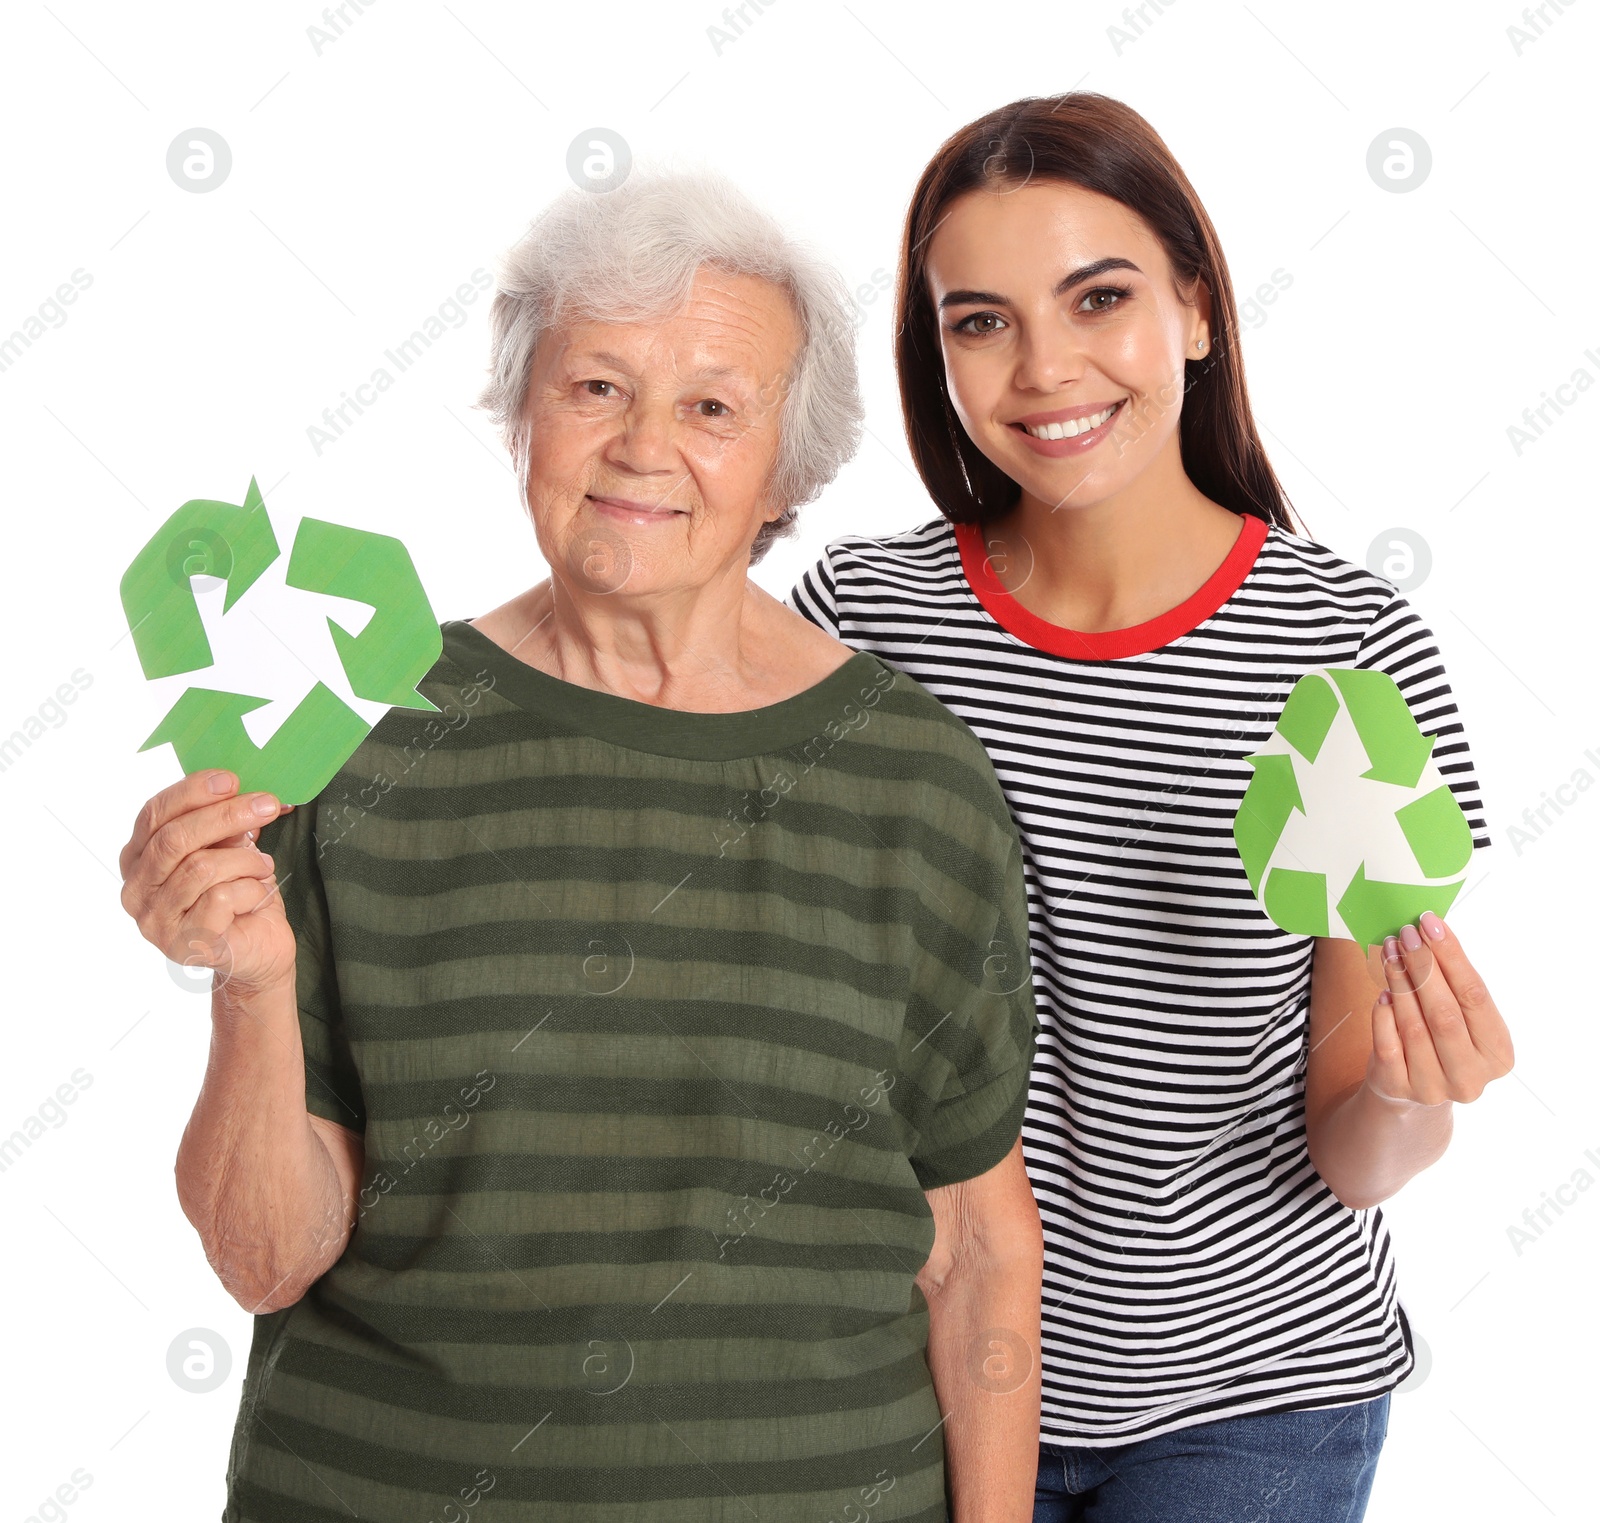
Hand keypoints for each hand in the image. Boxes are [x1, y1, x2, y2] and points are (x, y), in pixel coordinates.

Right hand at [119, 769, 297, 997]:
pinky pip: (222, 897)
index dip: (191, 792)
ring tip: (262, 866)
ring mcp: (155, 921)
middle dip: (226, 815)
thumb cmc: (240, 895)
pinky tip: (257, 897)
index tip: (231, 779)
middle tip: (266, 805)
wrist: (260, 949)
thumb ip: (225, 822)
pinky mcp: (184, 944)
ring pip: (201, 867)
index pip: (154, 815)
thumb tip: (245, 788)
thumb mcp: (231, 849)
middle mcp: (137, 891)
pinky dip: (251, 890)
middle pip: (175, 839)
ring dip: (245, 860)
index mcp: (138, 859)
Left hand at [1365, 911, 1512, 1106]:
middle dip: (1422, 966)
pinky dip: (1383, 1013)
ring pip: (1413, 1025)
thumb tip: (1429, 931)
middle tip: (1405, 934)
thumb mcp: (1460, 1016)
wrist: (1410, 1087)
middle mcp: (1471, 1076)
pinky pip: (1387, 1042)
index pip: (1475, 996)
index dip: (1452, 957)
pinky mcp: (1399, 1087)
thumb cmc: (1440, 1038)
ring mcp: (1434, 1087)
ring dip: (1399, 981)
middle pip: (1444, 1013)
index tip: (1431, 924)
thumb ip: (1452, 983)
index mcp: (1498, 1054)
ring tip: (1390, 952)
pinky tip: (1383, 992)